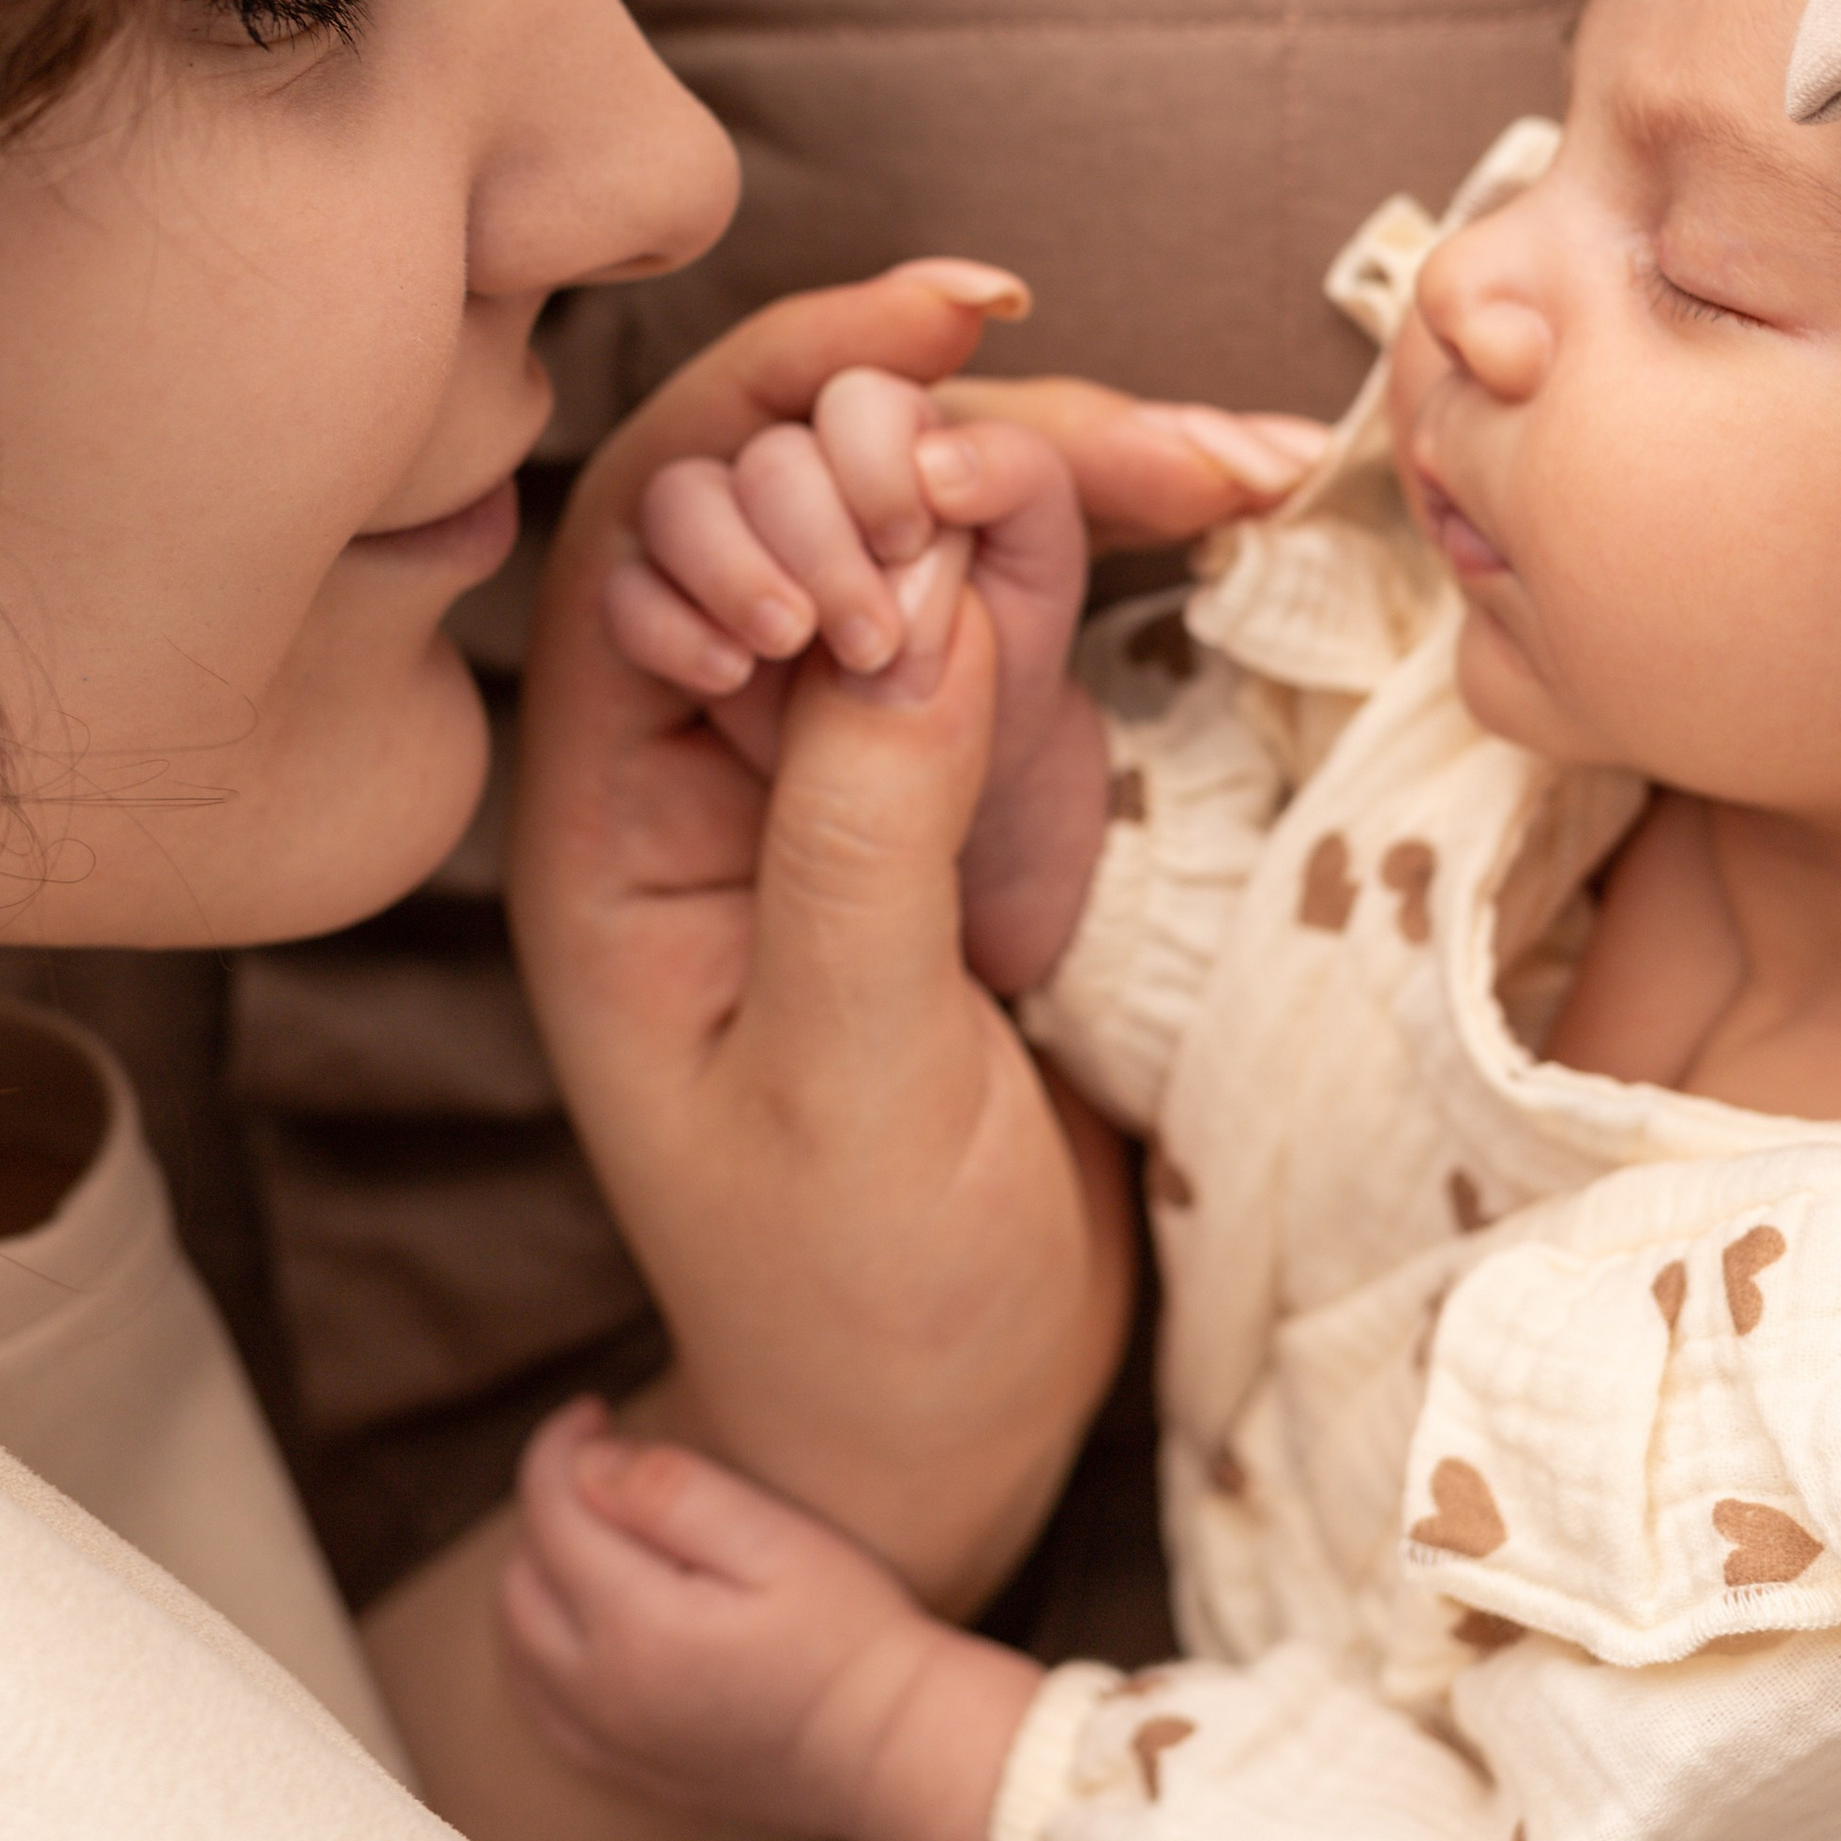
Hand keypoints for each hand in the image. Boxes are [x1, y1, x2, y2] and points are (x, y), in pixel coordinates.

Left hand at [502, 1400, 1040, 1840]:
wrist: (894, 1750)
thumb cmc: (850, 1633)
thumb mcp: (778, 1539)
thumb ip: (673, 1492)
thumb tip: (589, 1463)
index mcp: (634, 1622)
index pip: (550, 1512)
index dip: (559, 1446)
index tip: (595, 1410)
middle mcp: (601, 1691)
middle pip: (522, 1576)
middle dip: (545, 1504)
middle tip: (600, 1459)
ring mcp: (611, 1740)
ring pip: (518, 1644)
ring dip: (534, 1574)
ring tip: (589, 1527)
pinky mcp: (632, 1771)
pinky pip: (541, 1708)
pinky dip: (535, 1652)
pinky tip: (572, 1623)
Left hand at [510, 263, 1320, 1609]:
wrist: (945, 1418)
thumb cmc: (848, 1294)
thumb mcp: (843, 1082)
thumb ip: (864, 838)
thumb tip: (915, 588)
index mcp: (608, 818)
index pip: (648, 532)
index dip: (770, 426)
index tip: (924, 422)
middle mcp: (716, 751)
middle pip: (801, 487)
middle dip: (958, 430)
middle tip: (1148, 453)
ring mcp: (852, 751)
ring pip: (928, 526)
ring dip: (1071, 461)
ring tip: (1231, 457)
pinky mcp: (976, 776)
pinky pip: (1027, 606)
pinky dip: (1121, 538)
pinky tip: (1228, 487)